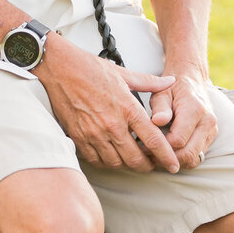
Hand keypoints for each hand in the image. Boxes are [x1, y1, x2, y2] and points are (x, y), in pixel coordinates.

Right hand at [36, 34, 180, 173]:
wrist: (59, 67)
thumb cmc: (90, 68)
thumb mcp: (124, 73)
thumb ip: (150, 82)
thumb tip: (171, 81)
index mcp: (127, 107)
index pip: (153, 140)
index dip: (166, 156)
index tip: (173, 164)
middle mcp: (112, 124)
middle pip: (136, 159)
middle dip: (147, 165)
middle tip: (152, 163)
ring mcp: (94, 133)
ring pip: (117, 163)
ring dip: (127, 164)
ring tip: (132, 158)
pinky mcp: (78, 138)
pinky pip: (96, 161)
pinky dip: (107, 162)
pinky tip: (111, 155)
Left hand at [148, 69, 217, 168]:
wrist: (190, 79)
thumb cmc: (172, 87)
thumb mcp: (161, 92)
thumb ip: (160, 107)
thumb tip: (158, 121)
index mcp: (195, 108)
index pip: (178, 140)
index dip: (160, 146)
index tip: (144, 145)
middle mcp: (207, 121)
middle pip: (188, 154)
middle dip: (168, 159)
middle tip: (149, 156)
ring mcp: (211, 130)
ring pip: (194, 159)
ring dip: (176, 162)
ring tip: (158, 154)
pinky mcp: (210, 137)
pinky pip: (198, 156)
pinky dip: (183, 158)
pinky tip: (169, 151)